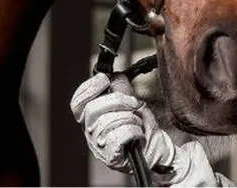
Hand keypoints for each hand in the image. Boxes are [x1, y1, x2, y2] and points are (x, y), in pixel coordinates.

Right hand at [71, 72, 231, 185]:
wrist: (158, 150)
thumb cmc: (142, 127)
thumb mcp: (131, 102)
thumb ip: (120, 89)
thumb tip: (115, 77)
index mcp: (91, 118)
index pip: (78, 103)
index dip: (89, 88)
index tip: (105, 79)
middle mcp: (90, 133)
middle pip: (92, 110)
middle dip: (118, 100)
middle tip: (133, 103)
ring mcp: (99, 147)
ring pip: (107, 122)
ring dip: (129, 117)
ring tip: (138, 122)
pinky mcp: (111, 158)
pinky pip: (119, 136)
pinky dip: (133, 130)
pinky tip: (138, 134)